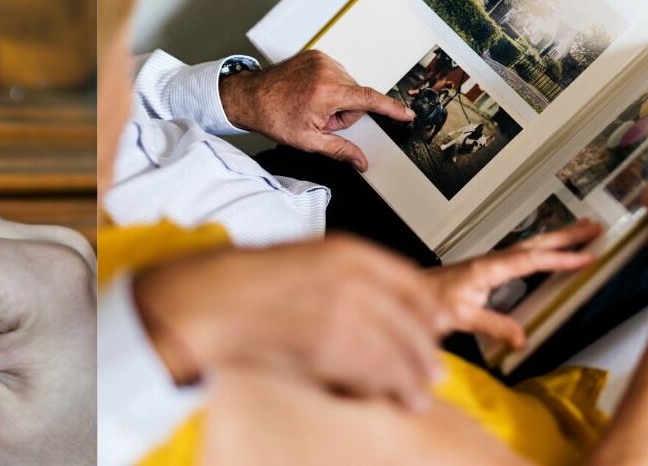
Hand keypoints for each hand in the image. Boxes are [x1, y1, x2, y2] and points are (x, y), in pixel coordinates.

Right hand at [133, 234, 443, 410]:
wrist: (211, 298)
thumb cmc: (244, 280)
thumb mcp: (303, 259)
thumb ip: (344, 274)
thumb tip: (378, 302)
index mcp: (347, 251)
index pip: (410, 282)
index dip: (428, 310)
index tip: (436, 325)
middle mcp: (353, 277)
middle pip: (410, 321)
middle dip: (424, 351)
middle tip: (433, 370)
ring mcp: (343, 311)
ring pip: (397, 350)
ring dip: (411, 377)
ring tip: (416, 393)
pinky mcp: (329, 345)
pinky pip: (373, 371)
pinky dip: (387, 387)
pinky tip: (394, 396)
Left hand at [219, 50, 413, 170]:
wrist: (249, 97)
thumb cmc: (273, 117)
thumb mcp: (308, 141)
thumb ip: (339, 150)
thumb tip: (360, 162)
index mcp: (327, 92)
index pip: (369, 99)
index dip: (391, 108)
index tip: (407, 113)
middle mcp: (327, 71)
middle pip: (356, 97)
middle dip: (343, 112)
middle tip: (319, 119)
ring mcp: (321, 60)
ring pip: (347, 85)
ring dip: (336, 99)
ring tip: (310, 105)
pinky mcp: (316, 54)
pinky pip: (336, 74)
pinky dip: (328, 86)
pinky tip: (309, 93)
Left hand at [425, 219, 598, 347]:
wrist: (406, 294)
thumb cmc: (426, 303)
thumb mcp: (459, 318)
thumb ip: (492, 325)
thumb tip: (522, 338)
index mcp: (486, 269)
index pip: (530, 260)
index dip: (559, 258)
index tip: (585, 257)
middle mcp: (489, 261)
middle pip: (534, 244)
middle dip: (565, 235)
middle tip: (594, 227)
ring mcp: (488, 263)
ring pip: (529, 246)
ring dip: (556, 238)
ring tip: (581, 231)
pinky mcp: (486, 270)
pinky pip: (521, 255)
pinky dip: (541, 249)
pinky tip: (548, 253)